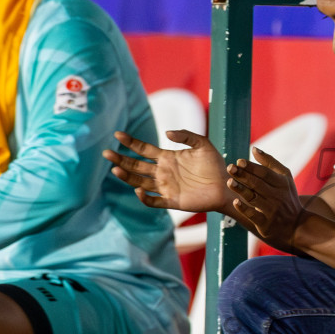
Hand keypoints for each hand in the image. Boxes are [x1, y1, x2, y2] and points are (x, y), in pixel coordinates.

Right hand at [105, 130, 230, 214]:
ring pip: (140, 182)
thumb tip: (166, 132)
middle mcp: (163, 172)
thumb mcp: (202, 144)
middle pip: (136, 165)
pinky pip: (154, 201)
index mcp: (167, 158)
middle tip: (107, 153)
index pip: (143, 150)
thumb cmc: (215, 165)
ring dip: (127, 176)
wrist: (227, 185)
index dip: (130, 142)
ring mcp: (166, 187)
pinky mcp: (172, 201)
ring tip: (115, 169)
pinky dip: (144, 197)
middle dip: (121, 159)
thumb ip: (186, 135)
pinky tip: (138, 190)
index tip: (118, 135)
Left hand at [225, 147, 305, 250]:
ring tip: (230, 182)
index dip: (252, 167)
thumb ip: (270, 163)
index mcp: (282, 183)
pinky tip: (235, 202)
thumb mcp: (285, 178)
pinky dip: (244, 209)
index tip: (239, 161)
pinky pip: (253, 215)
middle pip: (258, 184)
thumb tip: (254, 149)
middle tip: (230, 168)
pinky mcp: (266, 224)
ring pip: (254, 198)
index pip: (265, 173)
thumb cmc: (287, 197)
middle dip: (243, 175)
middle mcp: (277, 196)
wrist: (296, 226)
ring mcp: (272, 211)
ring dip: (241, 189)